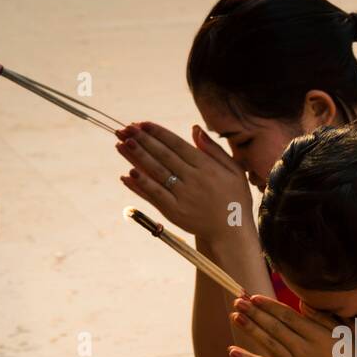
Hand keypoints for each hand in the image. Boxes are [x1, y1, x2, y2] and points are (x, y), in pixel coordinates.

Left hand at [116, 121, 253, 240]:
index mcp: (207, 167)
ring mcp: (182, 196)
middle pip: (163, 156)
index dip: (158, 133)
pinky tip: (128, 174)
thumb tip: (195, 128)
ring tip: (121, 144)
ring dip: (137, 157)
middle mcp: (193, 180)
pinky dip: (140, 185)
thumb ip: (214, 149)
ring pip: (156, 173)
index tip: (143, 123)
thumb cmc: (235, 199)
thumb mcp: (233, 170)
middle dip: (143, 140)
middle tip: (126, 128)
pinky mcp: (174, 212)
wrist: (232, 233)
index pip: (177, 145)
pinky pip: (154, 195)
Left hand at [228, 294, 356, 356]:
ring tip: (235, 316)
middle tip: (238, 300)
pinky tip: (233, 351)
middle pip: (274, 328)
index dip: (270, 306)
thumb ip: (324, 318)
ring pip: (267, 344)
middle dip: (255, 313)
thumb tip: (302, 303)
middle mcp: (303, 350)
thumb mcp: (344, 336)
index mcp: (317, 336)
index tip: (254, 297)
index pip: (288, 317)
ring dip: (250, 329)